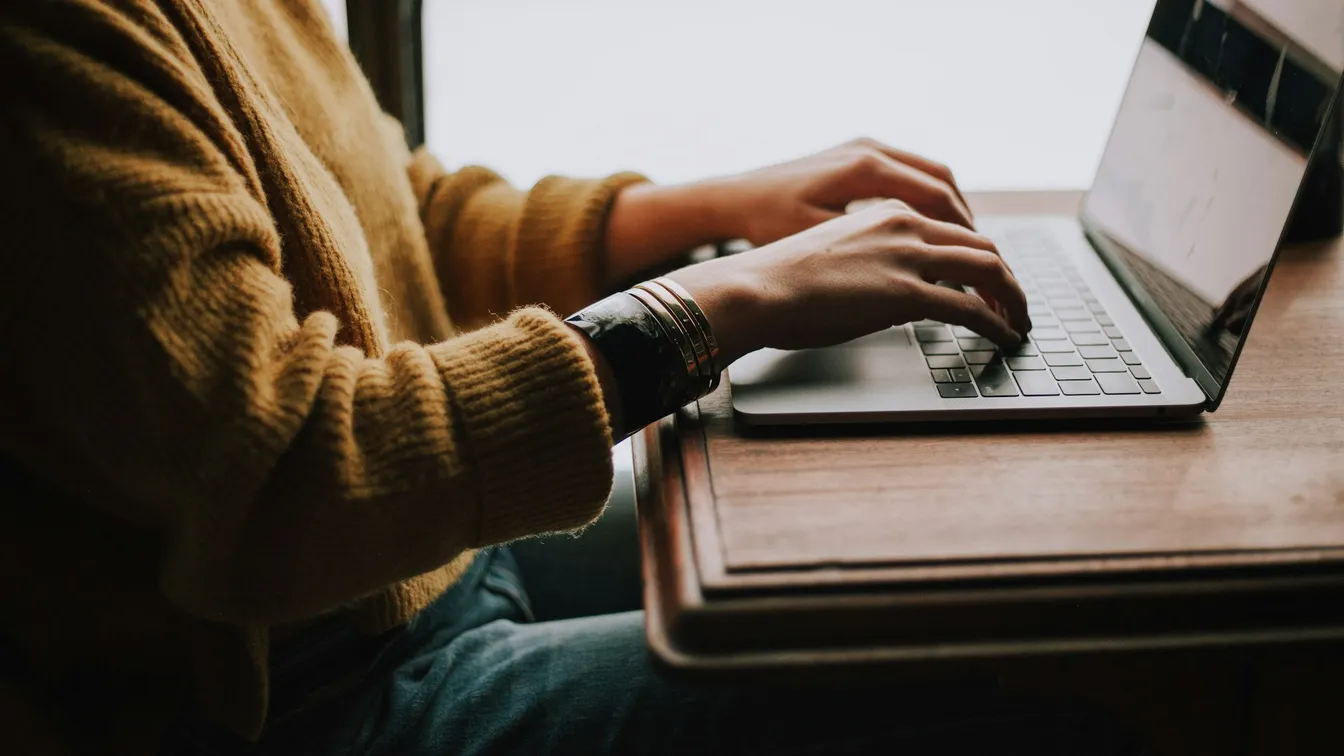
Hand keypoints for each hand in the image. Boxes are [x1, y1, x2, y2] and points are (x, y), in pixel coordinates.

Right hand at [666, 200, 1029, 366]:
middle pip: (981, 245)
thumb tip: (889, 293)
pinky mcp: (906, 292)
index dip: (980, 256)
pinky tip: (1003, 337)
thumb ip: (872, 262)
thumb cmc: (778, 280)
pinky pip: (971, 308)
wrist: (754, 288)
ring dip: (1012, 298)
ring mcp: (907, 256)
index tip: (989, 281)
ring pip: (988, 269)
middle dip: (1007, 278)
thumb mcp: (834, 256)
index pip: (953, 229)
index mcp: (886, 211)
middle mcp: (904, 224)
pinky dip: (997, 323)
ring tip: (1019, 322)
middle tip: (1016, 304)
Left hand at [709, 137, 973, 246]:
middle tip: (985, 260)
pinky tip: (931, 229)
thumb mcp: (822, 244)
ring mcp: (864, 147)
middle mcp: (870, 150)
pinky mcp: (856, 154)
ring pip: (930, 175)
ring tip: (966, 247)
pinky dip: (929, 199)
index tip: (982, 265)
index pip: (938, 199)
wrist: (732, 198)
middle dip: (968, 224)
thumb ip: (873, 253)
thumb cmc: (767, 225)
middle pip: (943, 183)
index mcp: (866, 169)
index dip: (965, 235)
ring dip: (952, 210)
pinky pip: (909, 173)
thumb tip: (923, 277)